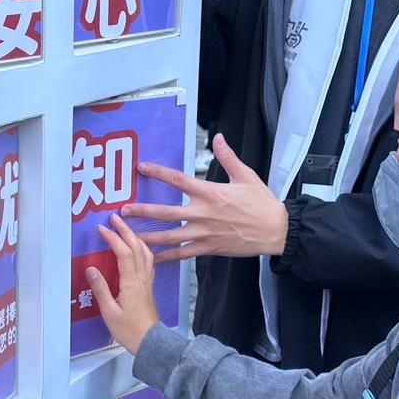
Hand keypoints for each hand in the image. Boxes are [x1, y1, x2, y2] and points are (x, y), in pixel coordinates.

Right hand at [84, 214, 160, 354]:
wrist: (150, 341)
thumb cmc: (129, 330)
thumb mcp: (109, 312)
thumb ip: (100, 289)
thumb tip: (91, 269)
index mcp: (131, 283)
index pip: (124, 253)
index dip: (113, 238)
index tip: (102, 229)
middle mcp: (142, 278)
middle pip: (137, 247)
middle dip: (125, 230)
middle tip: (115, 218)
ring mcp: (147, 281)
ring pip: (145, 252)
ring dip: (135, 237)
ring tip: (125, 228)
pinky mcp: (149, 286)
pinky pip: (149, 261)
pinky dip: (143, 249)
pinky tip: (138, 248)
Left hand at [122, 134, 287, 261]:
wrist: (275, 231)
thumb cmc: (262, 204)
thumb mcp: (246, 175)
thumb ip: (228, 157)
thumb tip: (218, 138)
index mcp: (210, 193)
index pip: (178, 180)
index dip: (158, 172)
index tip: (142, 168)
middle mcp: (203, 214)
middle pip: (165, 212)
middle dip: (142, 211)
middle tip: (122, 211)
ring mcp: (204, 233)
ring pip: (169, 237)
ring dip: (147, 236)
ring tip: (128, 236)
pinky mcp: (208, 248)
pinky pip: (182, 255)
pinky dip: (166, 258)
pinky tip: (151, 259)